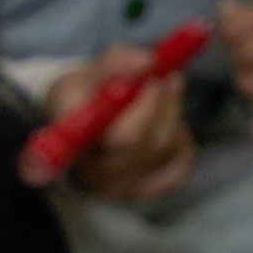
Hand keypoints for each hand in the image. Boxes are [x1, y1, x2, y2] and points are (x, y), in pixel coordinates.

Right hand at [26, 42, 197, 204]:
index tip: (154, 76)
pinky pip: (179, 165)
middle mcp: (93, 174)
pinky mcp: (146, 191)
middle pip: (141, 144)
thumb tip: (147, 62)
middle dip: (161, 102)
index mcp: (71, 143)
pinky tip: (168, 122)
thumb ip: (114, 64)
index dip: (142, 109)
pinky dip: (181, 138)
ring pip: (163, 149)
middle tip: (168, 74)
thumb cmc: (82, 97)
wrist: (81, 125)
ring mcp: (120, 187)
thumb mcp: (87, 72)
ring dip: (172, 112)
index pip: (114, 137)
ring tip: (166, 86)